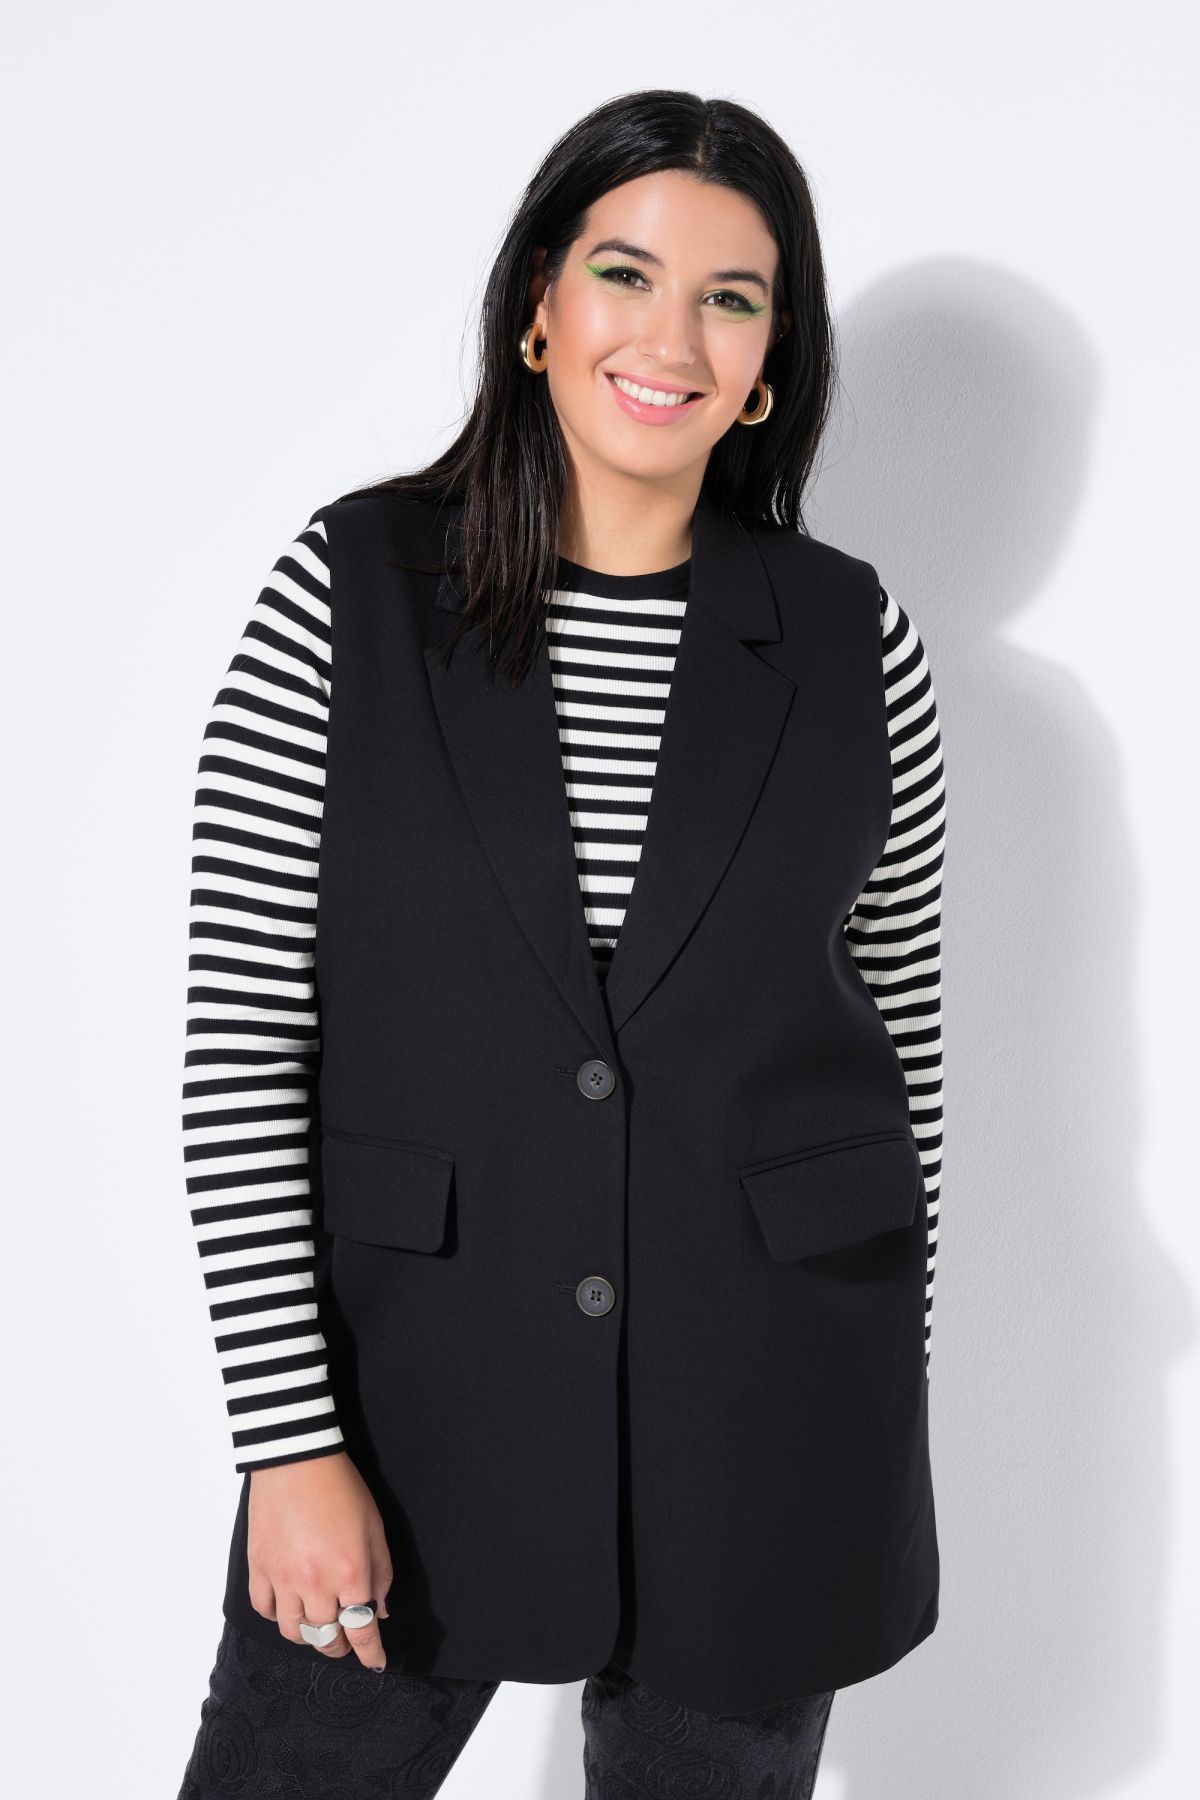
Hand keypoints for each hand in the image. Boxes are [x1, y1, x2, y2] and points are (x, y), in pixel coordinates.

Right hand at [247, 1451, 393, 1669]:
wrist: (297, 1460)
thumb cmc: (340, 1488)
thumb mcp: (375, 1528)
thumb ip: (381, 1573)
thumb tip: (379, 1609)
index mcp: (351, 1573)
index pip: (361, 1631)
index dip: (370, 1654)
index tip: (375, 1664)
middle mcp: (316, 1584)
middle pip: (327, 1638)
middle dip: (340, 1648)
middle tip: (345, 1643)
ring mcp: (284, 1579)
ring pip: (294, 1632)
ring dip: (309, 1636)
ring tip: (317, 1626)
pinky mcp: (259, 1568)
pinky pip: (265, 1610)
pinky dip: (278, 1615)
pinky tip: (288, 1606)